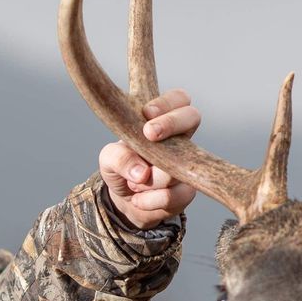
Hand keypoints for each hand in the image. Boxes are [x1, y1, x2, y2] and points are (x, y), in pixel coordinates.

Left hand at [100, 89, 200, 230]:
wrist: (127, 201)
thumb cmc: (121, 168)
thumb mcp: (109, 159)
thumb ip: (119, 157)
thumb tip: (142, 172)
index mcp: (162, 121)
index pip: (177, 99)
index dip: (167, 103)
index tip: (147, 114)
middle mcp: (180, 138)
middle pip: (192, 116)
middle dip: (171, 123)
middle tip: (149, 134)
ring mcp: (187, 164)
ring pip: (175, 165)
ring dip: (149, 178)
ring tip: (133, 183)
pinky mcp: (187, 191)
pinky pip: (173, 195)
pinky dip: (150, 200)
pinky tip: (138, 200)